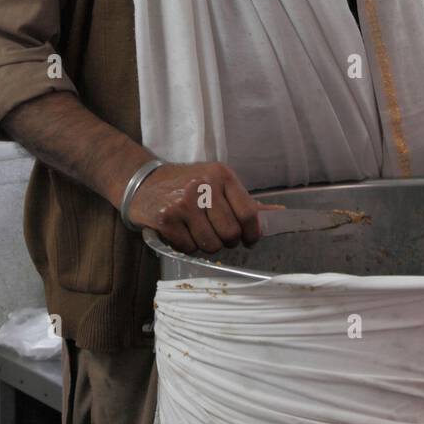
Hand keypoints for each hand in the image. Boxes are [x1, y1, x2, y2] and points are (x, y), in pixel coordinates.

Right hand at [126, 161, 278, 253]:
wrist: (143, 182)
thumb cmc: (186, 185)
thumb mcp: (217, 183)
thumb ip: (246, 202)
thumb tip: (279, 214)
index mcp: (221, 175)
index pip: (248, 214)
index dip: (251, 234)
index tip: (248, 239)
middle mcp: (204, 186)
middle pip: (230, 234)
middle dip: (226, 241)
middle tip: (216, 233)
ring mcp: (183, 202)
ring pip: (210, 244)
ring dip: (206, 245)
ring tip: (197, 231)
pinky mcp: (166, 218)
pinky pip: (188, 247)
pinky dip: (187, 246)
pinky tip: (180, 232)